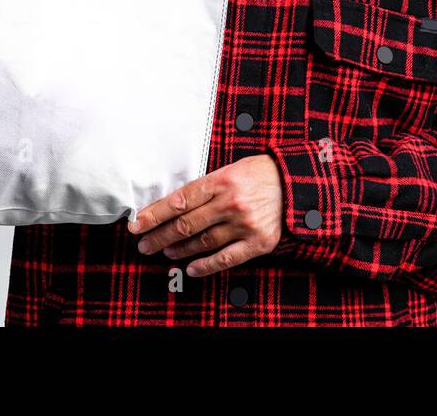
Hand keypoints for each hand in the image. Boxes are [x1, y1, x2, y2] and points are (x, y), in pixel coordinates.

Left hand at [127, 155, 283, 276]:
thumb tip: (175, 204)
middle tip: (144, 244)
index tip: (137, 224)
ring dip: (179, 250)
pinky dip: (205, 265)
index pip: (179, 200)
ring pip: (202, 242)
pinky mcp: (258, 242)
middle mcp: (230, 203)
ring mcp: (244, 224)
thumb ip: (207, 186)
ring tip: (165, 251)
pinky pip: (226, 258)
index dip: (154, 214)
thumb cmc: (262, 173)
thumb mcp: (233, 168)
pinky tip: (190, 268)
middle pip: (185, 224)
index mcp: (222, 180)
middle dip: (159, 236)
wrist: (298, 183)